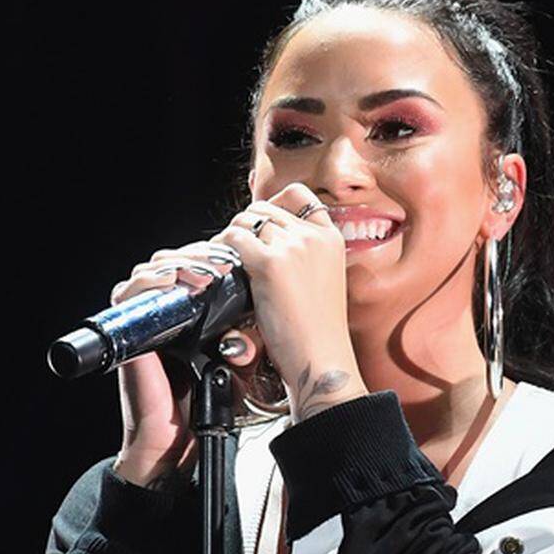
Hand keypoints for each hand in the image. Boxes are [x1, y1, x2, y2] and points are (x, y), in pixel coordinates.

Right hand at [108, 240, 250, 485]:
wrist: (172, 442)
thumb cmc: (201, 406)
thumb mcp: (235, 367)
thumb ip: (247, 341)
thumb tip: (260, 316)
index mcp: (192, 316)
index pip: (198, 268)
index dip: (214, 258)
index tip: (239, 260)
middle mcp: (165, 313)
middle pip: (174, 260)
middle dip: (199, 256)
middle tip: (222, 264)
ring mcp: (144, 320)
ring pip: (152, 270)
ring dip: (179, 264)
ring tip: (205, 274)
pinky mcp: (127, 332)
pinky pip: (129, 294)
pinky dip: (150, 282)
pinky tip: (175, 282)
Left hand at [211, 183, 368, 420]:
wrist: (320, 357)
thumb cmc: (317, 331)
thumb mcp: (323, 280)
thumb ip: (305, 255)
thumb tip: (267, 239)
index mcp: (331, 238)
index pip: (300, 196)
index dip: (274, 204)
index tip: (261, 222)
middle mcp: (314, 236)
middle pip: (266, 208)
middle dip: (246, 224)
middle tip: (237, 249)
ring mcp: (292, 247)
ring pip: (246, 220)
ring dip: (231, 236)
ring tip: (228, 258)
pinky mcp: (269, 264)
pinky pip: (234, 239)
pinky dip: (222, 249)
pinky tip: (223, 268)